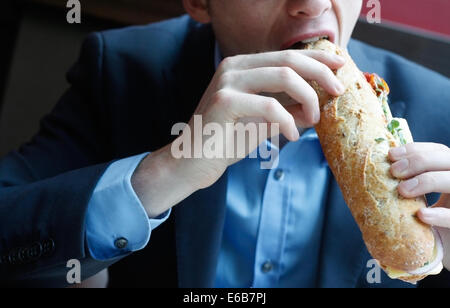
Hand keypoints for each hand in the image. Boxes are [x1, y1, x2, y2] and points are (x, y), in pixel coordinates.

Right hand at [133, 50, 345, 216]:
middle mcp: (234, 67)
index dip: (317, 58)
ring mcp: (227, 82)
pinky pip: (269, 106)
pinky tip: (292, 136)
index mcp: (242, 67)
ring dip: (308, 97)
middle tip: (339, 91)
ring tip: (314, 118)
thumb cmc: (226, 142)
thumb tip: (318, 106)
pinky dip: (288, 121)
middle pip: (289, 59)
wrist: (191, 163)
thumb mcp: (263, 123)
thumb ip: (288, 110)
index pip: (287, 55)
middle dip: (321, 73)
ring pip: (284, 76)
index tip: (340, 68)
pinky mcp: (224, 102)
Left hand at [389, 142, 449, 268]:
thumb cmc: (424, 227)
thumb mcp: (415, 202)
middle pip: (448, 159)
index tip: (391, 155)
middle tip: (394, 172)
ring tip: (402, 191)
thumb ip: (404, 187)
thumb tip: (368, 174)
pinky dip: (440, 215)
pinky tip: (422, 215)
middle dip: (419, 161)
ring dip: (428, 180)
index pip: (438, 151)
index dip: (416, 149)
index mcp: (448, 173)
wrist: (434, 253)